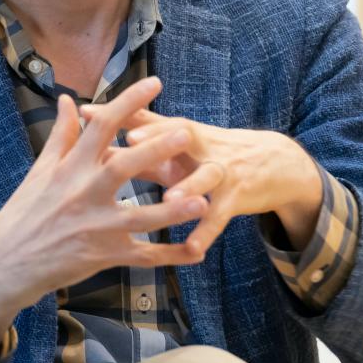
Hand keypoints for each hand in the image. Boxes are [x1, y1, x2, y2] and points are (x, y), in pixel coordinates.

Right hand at [0, 77, 208, 350]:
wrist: (4, 264)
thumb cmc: (23, 214)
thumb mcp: (40, 170)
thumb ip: (61, 134)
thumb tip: (67, 99)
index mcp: (69, 169)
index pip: (101, 126)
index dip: (128, 103)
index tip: (154, 83)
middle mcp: (83, 195)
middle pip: (123, 168)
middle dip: (155, 151)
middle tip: (186, 134)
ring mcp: (95, 228)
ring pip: (139, 217)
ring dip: (171, 210)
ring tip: (202, 200)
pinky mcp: (103, 256)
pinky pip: (142, 256)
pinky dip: (170, 255)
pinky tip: (196, 250)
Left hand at [96, 109, 323, 254]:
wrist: (272, 161)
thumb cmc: (210, 151)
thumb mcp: (178, 140)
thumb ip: (139, 133)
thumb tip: (93, 127)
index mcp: (180, 131)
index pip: (148, 117)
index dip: (119, 114)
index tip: (89, 113)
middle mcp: (200, 145)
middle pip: (179, 136)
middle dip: (155, 139)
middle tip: (129, 143)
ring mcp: (221, 170)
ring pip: (205, 176)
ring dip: (188, 187)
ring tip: (169, 200)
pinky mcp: (238, 196)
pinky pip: (221, 215)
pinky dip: (207, 231)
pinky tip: (192, 249)